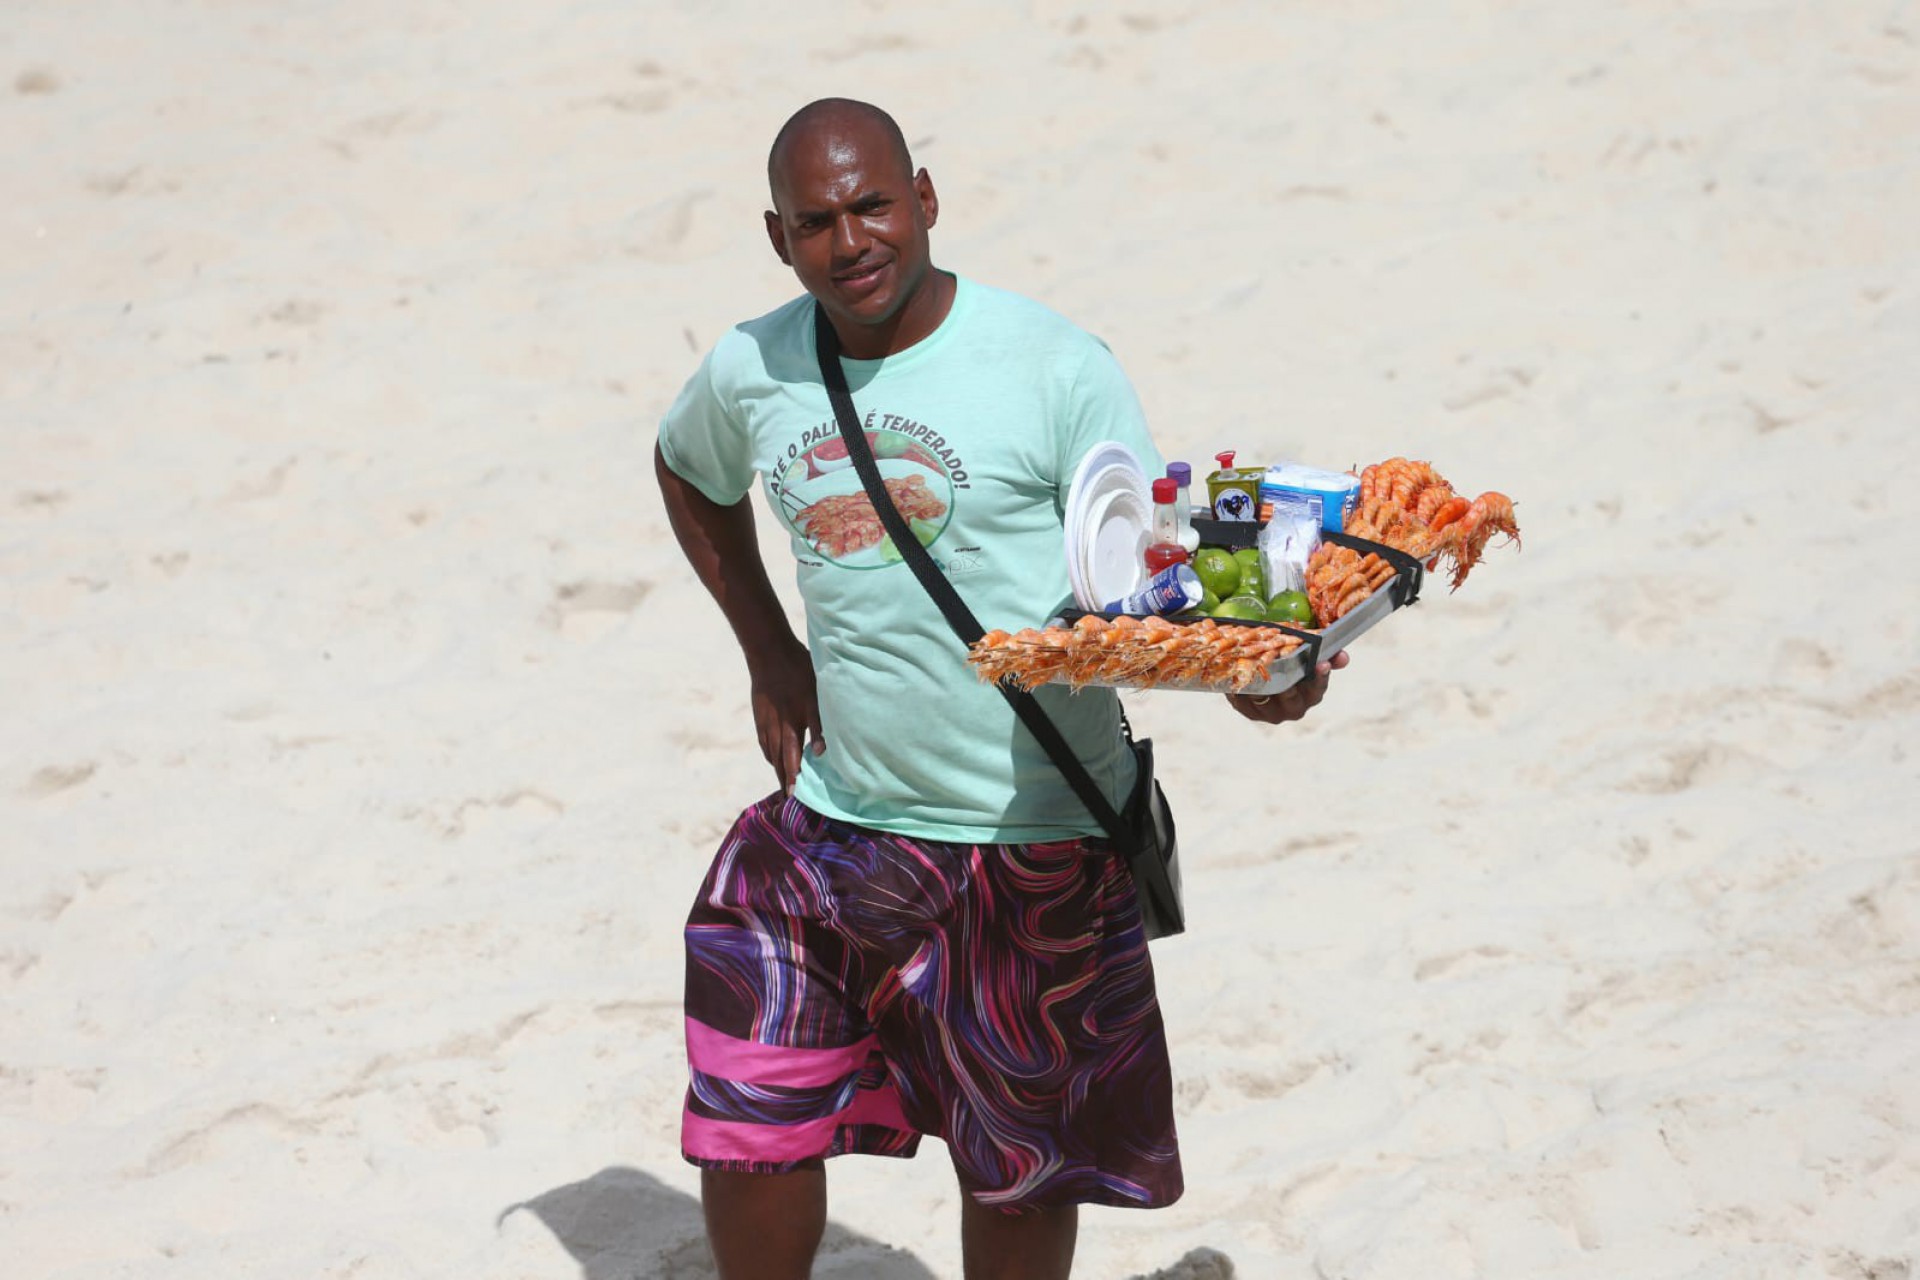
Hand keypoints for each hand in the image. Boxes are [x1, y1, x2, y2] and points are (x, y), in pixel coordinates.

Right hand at [747, 637, 825, 793]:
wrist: (769, 652)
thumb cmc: (799, 668)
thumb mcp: (817, 692)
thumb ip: (820, 723)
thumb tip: (822, 751)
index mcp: (795, 721)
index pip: (796, 757)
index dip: (797, 777)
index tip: (798, 796)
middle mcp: (780, 725)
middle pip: (782, 759)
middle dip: (787, 779)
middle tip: (789, 798)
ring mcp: (767, 721)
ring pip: (772, 752)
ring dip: (778, 769)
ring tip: (783, 784)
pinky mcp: (760, 715)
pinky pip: (764, 741)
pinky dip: (769, 753)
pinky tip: (772, 759)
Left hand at [1225, 649, 1349, 724]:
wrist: (1257, 672)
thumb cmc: (1289, 663)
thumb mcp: (1308, 657)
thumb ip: (1327, 654)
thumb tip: (1343, 658)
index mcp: (1310, 696)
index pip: (1317, 690)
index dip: (1320, 677)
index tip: (1322, 663)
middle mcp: (1292, 708)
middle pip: (1290, 698)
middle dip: (1287, 682)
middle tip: (1283, 664)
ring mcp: (1268, 712)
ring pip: (1265, 697)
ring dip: (1261, 681)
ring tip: (1259, 664)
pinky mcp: (1247, 709)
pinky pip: (1244, 697)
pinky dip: (1244, 684)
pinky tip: (1243, 670)